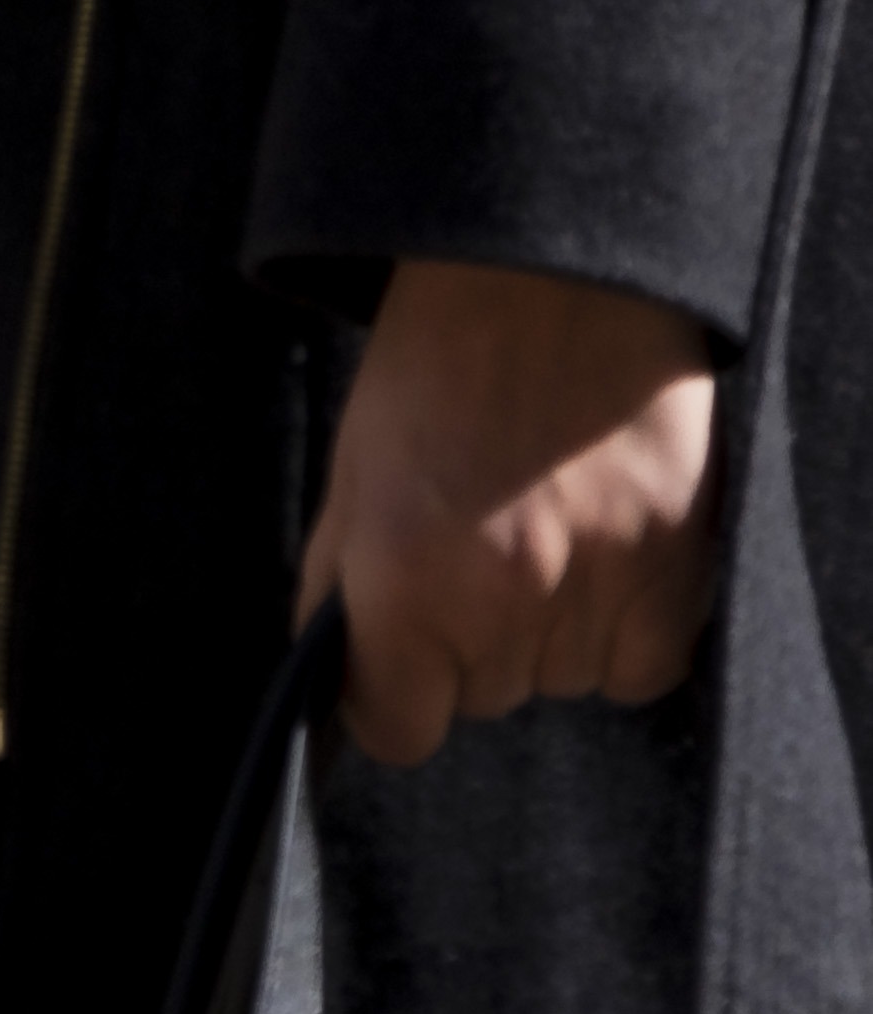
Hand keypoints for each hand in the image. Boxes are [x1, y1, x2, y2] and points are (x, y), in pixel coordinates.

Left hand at [299, 258, 718, 765]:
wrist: (548, 284)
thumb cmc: (433, 373)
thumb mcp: (351, 478)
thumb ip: (338, 591)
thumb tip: (333, 684)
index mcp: (405, 583)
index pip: (397, 730)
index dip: (390, 695)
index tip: (395, 658)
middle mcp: (504, 602)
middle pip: (483, 699)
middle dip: (470, 647)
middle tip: (476, 547)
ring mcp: (599, 589)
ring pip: (562, 682)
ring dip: (548, 634)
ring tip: (539, 530)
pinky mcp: (679, 573)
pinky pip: (641, 667)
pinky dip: (621, 632)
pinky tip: (597, 554)